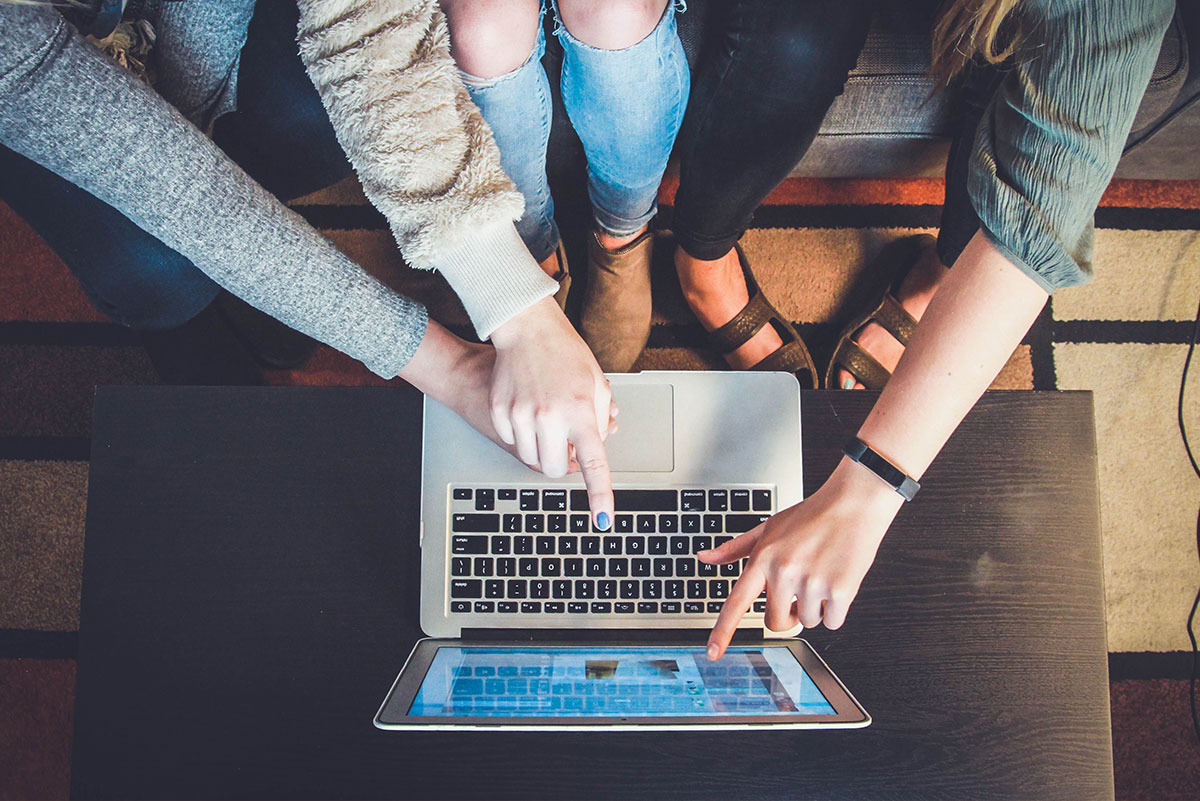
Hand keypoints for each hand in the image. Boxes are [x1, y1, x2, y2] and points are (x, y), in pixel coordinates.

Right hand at [489, 297, 615, 527]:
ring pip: (531, 459)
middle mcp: (550, 416)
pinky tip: (527, 409)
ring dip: (542, 448)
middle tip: (566, 442)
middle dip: (562, 463)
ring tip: (547, 419)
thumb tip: (595, 448)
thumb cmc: (565, 354)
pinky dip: (522, 434)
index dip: (599, 495)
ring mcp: (521, 415)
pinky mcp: (500, 411)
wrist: (527, 329)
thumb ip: (600, 421)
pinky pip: (512, 442)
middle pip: (554, 469)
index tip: (603, 519)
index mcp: (581, 411)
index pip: (594, 463)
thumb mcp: (596, 384)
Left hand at [701, 458, 904, 659]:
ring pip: (807, 622)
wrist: (853, 504)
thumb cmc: (810, 516)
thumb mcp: (768, 527)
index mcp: (763, 558)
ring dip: (815, 608)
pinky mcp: (840, 591)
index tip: (713, 653)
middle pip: (776, 623)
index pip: (737, 602)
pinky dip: (836, 610)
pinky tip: (837, 581)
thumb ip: (735, 548)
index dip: (723, 631)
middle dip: (788, 614)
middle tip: (799, 590)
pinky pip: (832, 622)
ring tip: (821, 575)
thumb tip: (704, 558)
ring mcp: (812, 583)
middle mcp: (784, 572)